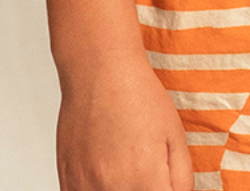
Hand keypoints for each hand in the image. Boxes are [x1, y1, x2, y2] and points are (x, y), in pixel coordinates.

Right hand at [55, 54, 193, 190]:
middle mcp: (112, 187)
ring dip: (121, 190)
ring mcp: (85, 186)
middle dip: (145, 188)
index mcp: (144, 178)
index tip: (163, 182)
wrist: (99, 70)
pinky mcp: (67, 181)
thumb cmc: (137, 95)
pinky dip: (98, 190)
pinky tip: (107, 173)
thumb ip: (182, 179)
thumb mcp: (176, 135)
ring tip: (127, 167)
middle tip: (147, 171)